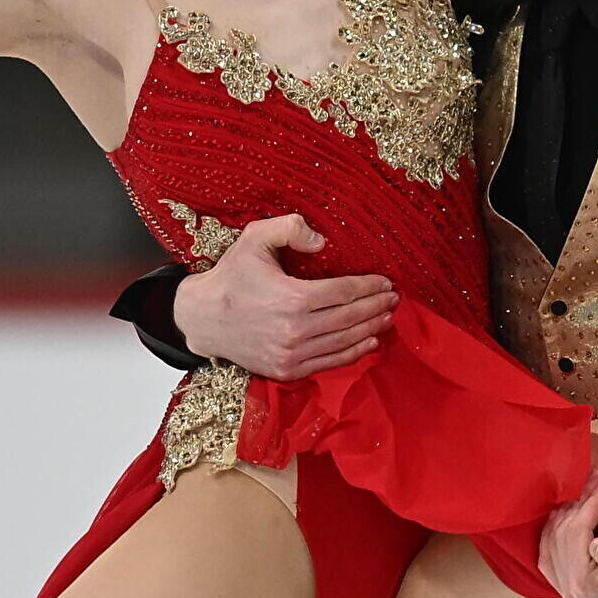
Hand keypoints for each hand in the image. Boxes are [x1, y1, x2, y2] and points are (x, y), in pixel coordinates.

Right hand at [172, 214, 396, 378]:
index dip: (369, 286)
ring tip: (387, 316)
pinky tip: (369, 341)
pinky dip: (353, 353)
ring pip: (344, 342)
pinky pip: (329, 362)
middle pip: (350, 317)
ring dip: (370, 328)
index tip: (386, 280)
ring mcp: (291, 354)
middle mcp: (295, 330)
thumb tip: (322, 240)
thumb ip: (289, 227)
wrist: (203, 318)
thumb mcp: (254, 239)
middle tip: (393, 298)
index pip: (344, 291)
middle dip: (376, 306)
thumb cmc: (231, 276)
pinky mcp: (287, 370)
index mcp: (292, 298)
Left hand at [539, 467, 597, 597]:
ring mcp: (567, 592)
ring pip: (551, 542)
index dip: (590, 500)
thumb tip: (594, 544)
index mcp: (585, 585)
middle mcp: (570, 592)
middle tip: (595, 477)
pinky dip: (551, 533)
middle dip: (579, 501)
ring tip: (584, 492)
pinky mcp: (569, 590)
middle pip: (562, 534)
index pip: (577, 532)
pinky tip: (563, 516)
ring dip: (565, 513)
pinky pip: (547, 557)